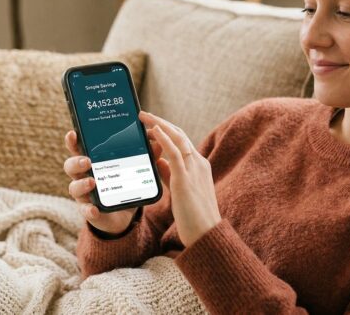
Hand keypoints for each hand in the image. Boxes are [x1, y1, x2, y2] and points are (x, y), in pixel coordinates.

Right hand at [63, 129, 160, 235]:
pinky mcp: (90, 211)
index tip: (73, 133)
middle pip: (71, 166)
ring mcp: (84, 194)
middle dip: (76, 162)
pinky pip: (85, 210)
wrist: (123, 213)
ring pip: (74, 187)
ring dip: (81, 184)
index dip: (73, 141)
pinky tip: (94, 209)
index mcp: (92, 161)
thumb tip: (158, 142)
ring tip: (92, 182)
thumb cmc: (123, 184)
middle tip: (87, 160)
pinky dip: (89, 210)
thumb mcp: (132, 169)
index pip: (78, 148)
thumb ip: (143, 156)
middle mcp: (83, 176)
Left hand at [139, 110, 221, 246]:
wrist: (206, 234)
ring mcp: (194, 170)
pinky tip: (153, 131)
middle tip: (144, 114)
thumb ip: (170, 175)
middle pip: (180, 135)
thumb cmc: (194, 217)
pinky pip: (174, 153)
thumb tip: (159, 162)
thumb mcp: (180, 191)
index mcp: (199, 166)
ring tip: (144, 117)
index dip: (167, 130)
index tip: (152, 124)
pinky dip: (164, 139)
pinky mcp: (186, 179)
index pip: (182, 142)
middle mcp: (199, 164)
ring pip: (178, 139)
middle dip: (161, 122)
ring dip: (160, 124)